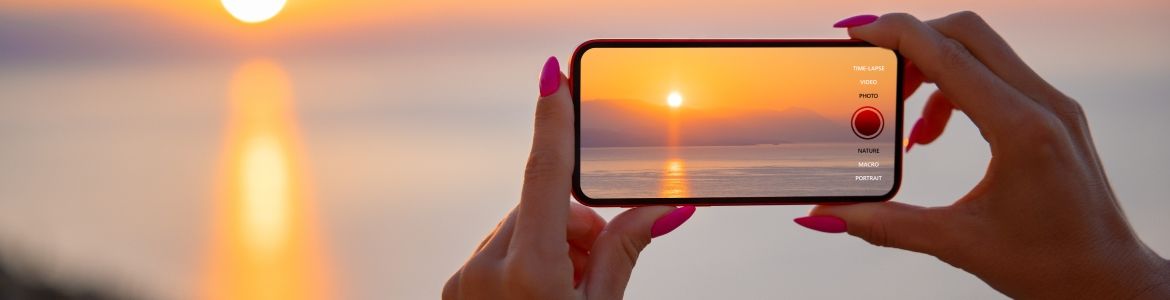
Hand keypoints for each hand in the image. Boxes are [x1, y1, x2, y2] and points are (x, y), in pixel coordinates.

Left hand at [442, 56, 695, 298]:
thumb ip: (623, 252)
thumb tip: (663, 209)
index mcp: (529, 272)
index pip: (545, 176)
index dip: (553, 122)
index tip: (553, 77)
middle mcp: (487, 271)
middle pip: (539, 208)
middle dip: (573, 228)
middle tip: (591, 271)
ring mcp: (465, 281)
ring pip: (516, 230)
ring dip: (548, 247)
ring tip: (566, 291)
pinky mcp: (454, 290)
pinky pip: (493, 254)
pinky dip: (519, 264)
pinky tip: (536, 297)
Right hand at [795, 12, 1169, 297]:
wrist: (1110, 281)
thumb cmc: (1048, 266)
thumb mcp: (956, 243)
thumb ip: (884, 225)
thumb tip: (824, 217)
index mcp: (1021, 129)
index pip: (948, 55)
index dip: (896, 35)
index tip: (855, 36)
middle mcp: (1043, 105)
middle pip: (966, 33)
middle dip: (912, 43)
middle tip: (875, 74)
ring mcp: (1054, 106)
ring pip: (982, 51)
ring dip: (933, 69)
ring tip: (908, 122)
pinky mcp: (1054, 115)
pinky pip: (997, 75)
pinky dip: (956, 88)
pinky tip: (935, 132)